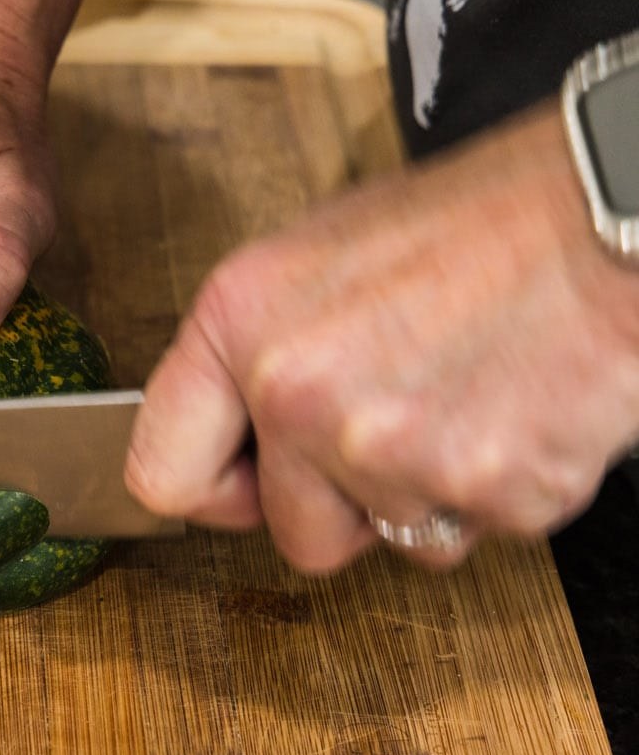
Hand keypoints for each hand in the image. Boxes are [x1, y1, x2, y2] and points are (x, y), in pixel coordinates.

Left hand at [125, 103, 638, 571]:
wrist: (609, 214)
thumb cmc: (474, 222)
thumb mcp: (316, 258)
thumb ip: (254, 357)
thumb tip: (227, 440)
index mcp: (239, 326)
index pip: (160, 475)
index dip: (213, 492)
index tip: (244, 485)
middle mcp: (298, 394)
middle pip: (293, 534)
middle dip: (342, 505)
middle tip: (394, 430)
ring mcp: (390, 452)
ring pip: (393, 541)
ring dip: (425, 495)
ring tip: (466, 398)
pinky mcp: (487, 491)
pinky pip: (473, 532)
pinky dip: (496, 492)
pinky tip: (514, 410)